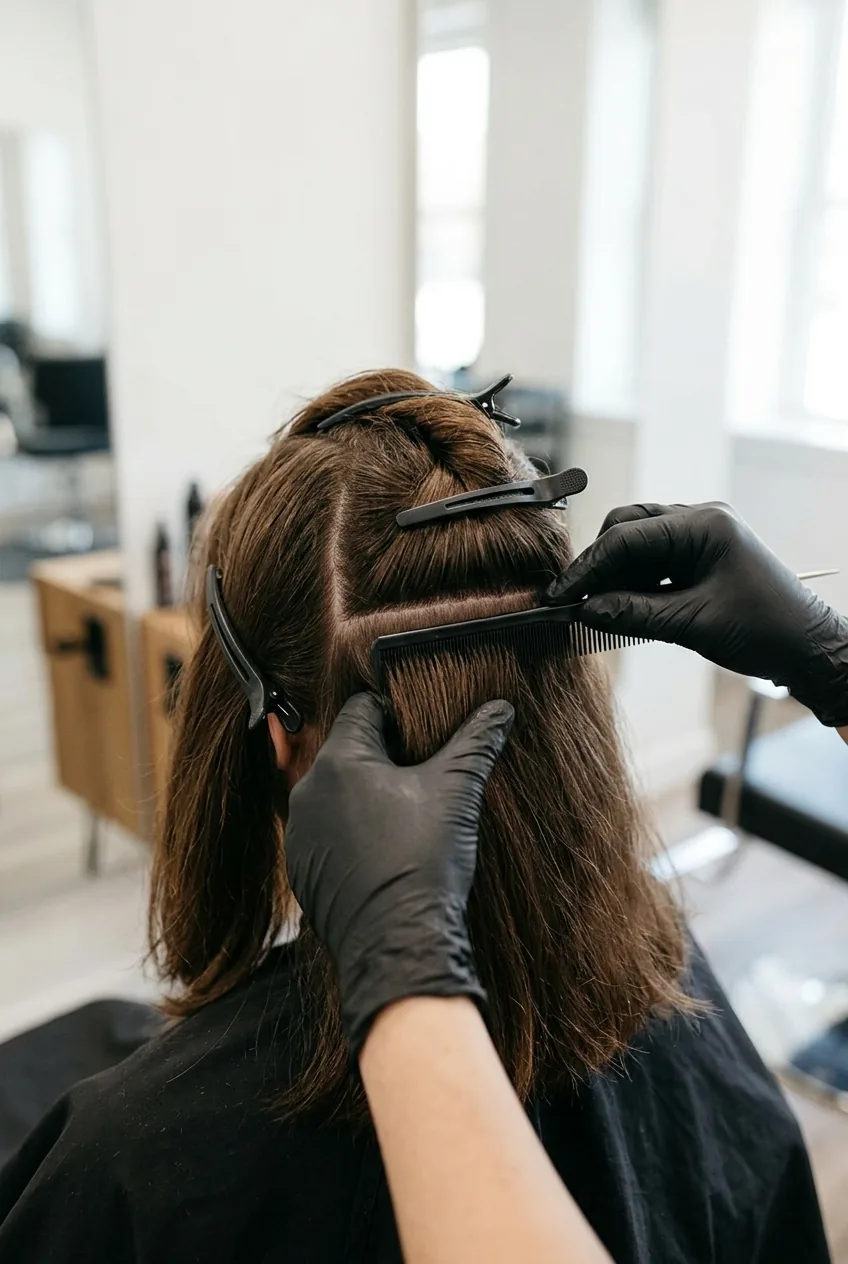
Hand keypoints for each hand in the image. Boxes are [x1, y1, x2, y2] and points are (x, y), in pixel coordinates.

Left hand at [285, 693, 513, 1054]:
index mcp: (340, 761)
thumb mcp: (457, 790)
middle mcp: (308, 791)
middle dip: (383, 757)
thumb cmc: (424, 862)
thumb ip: (476, 741)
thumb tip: (500, 708)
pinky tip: (384, 850)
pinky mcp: (302, 869)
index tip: (422, 735)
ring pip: (335, 794)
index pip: (363, 708)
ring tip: (405, 817)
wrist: (398, 945)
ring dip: (364, 796)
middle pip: (347, 751)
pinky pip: (326, 834)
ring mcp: (301, 833)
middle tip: (421, 776)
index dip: (397, 715)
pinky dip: (350, 833)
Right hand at [548, 502, 847, 726]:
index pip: (627, 538)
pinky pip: (654, 559)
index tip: (560, 596)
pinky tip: (622, 606)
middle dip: (598, 565)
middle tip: (574, 601)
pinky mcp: (701, 555)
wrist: (809, 648)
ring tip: (596, 608)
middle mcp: (701, 520)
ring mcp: (701, 535)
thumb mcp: (693, 624)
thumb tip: (583, 610)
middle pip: (627, 528)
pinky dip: (634, 581)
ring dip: (615, 574)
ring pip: (637, 542)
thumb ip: (634, 614)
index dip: (588, 569)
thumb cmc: (765, 631)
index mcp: (704, 525)